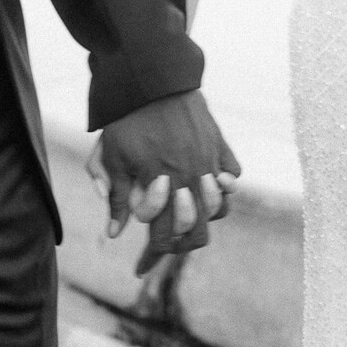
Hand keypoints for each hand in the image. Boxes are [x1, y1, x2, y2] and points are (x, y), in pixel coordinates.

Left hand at [87, 90, 240, 275]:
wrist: (153, 78)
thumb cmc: (127, 119)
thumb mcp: (114, 159)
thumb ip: (117, 198)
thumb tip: (115, 234)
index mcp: (164, 185)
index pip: (164, 237)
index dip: (151, 257)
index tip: (139, 267)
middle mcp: (192, 178)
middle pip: (198, 231)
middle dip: (181, 245)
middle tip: (166, 246)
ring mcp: (209, 162)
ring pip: (219, 208)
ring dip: (204, 219)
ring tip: (187, 220)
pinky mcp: (219, 145)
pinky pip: (232, 177)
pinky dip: (222, 189)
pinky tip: (207, 189)